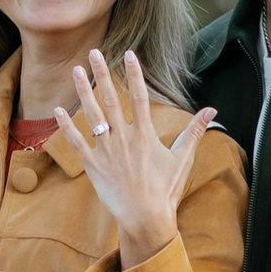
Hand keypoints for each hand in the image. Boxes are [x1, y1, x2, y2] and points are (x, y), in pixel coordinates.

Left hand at [51, 49, 216, 270]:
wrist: (146, 219)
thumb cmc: (166, 190)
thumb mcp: (183, 159)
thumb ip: (194, 132)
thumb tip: (212, 111)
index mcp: (146, 135)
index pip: (141, 96)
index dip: (135, 74)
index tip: (129, 54)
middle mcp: (124, 138)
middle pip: (112, 99)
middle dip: (103, 74)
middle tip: (94, 52)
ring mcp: (107, 151)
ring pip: (92, 116)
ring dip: (83, 92)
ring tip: (76, 71)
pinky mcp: (93, 166)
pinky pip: (77, 143)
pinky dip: (67, 127)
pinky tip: (58, 110)